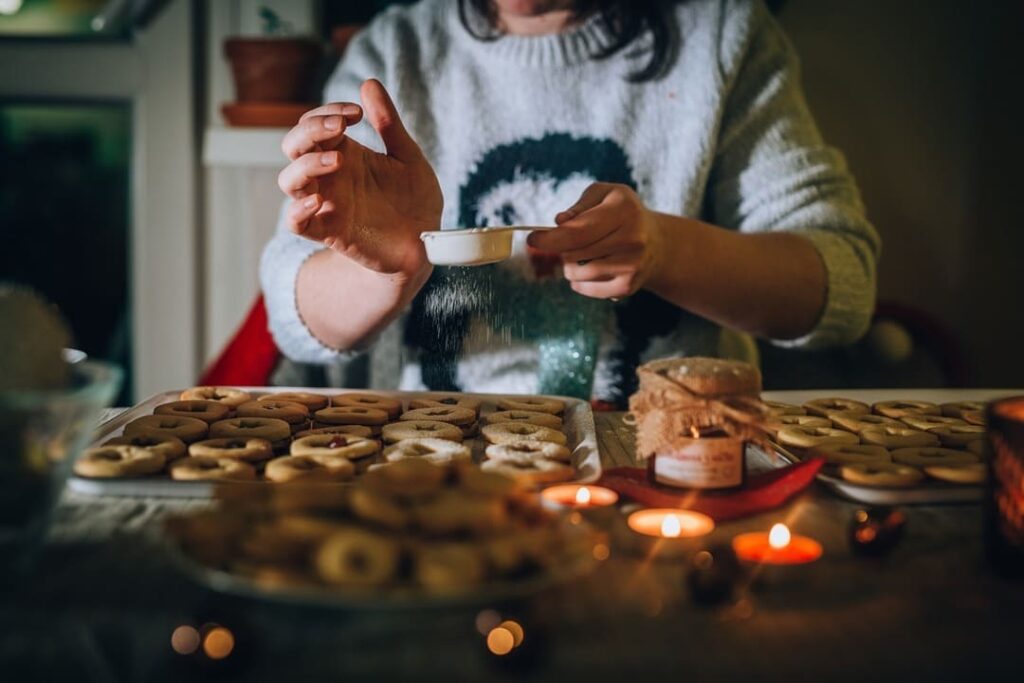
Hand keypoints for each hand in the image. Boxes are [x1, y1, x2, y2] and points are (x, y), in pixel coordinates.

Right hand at [278, 79, 442, 276]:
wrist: (425, 244)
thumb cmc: (415, 199)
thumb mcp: (407, 156)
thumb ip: (389, 124)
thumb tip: (369, 83)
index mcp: (344, 152)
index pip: (315, 123)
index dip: (327, 111)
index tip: (358, 113)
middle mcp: (329, 176)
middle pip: (293, 146)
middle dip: (310, 131)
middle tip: (341, 128)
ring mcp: (327, 203)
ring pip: (289, 180)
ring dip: (306, 165)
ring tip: (338, 161)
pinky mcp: (329, 231)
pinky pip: (295, 222)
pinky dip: (298, 210)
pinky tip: (320, 200)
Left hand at [528, 183, 664, 299]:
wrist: (656, 242)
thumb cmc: (620, 212)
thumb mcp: (604, 194)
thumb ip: (580, 205)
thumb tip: (560, 222)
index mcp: (624, 211)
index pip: (578, 232)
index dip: (550, 238)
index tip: (532, 239)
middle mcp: (632, 240)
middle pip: (574, 254)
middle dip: (561, 249)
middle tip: (567, 243)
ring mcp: (632, 266)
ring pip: (577, 273)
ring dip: (570, 265)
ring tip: (583, 254)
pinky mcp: (627, 287)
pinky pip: (586, 289)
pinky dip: (580, 281)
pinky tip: (592, 268)